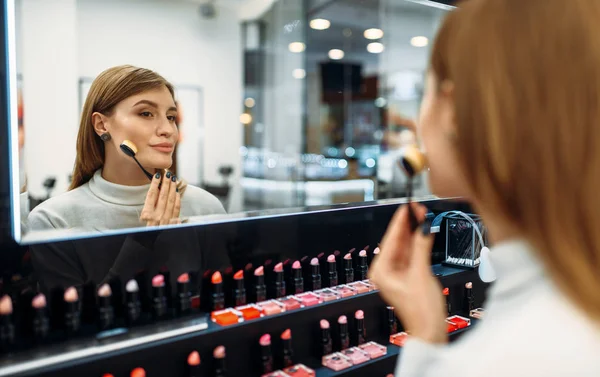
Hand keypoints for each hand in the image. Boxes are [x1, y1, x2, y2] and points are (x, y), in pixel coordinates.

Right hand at [140, 172, 181, 225]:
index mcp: (146, 214)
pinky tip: (177, 192)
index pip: (151, 195)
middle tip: (168, 173)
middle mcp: (156, 217)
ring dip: (173, 188)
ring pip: (171, 200)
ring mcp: (166, 220)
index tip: (157, 175)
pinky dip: (178, 199)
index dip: (155, 183)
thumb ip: (150, 205)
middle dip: (166, 183)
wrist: (152, 244)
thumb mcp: (144, 218)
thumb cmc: (147, 230)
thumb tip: (156, 189)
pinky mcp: (174, 223)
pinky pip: (177, 208)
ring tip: (174, 179)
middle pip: (163, 195)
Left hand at [369, 204, 446, 343]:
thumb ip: (421, 247)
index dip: (400, 221)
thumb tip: (423, 227)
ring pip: (406, 246)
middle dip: (409, 224)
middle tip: (418, 208)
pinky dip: (419, 243)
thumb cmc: (421, 311)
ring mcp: (397, 274)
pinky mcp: (408, 276)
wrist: (431, 331)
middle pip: (398, 241)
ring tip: (423, 215)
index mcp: (381, 271)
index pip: (390, 238)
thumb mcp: (421, 274)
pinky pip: (412, 254)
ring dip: (415, 232)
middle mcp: (386, 271)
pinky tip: (424, 231)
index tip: (407, 206)